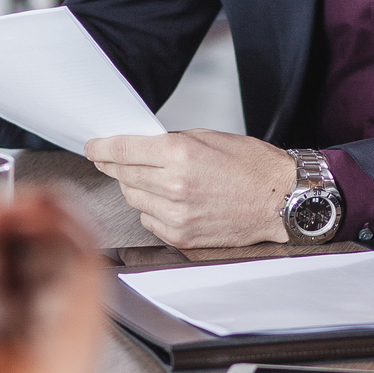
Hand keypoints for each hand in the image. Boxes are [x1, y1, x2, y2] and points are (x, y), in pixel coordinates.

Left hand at [0, 194, 102, 372]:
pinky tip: (42, 214)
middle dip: (9, 209)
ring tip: (14, 200)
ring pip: (61, 244)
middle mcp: (29, 312)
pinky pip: (88, 259)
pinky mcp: (87, 316)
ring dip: (39, 213)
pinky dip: (68, 229)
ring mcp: (61, 313)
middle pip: (29, 243)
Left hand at [86, 130, 295, 248]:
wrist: (280, 200)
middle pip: (122, 175)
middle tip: (121, 163)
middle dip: (118, 167)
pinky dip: (153, 210)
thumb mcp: (209, 137)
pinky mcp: (181, 235)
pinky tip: (172, 202)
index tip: (92, 148)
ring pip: (133, 199)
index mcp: (180, 153)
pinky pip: (149, 220)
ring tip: (160, 182)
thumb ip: (169, 141)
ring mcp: (176, 213)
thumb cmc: (252, 167)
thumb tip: (138, 147)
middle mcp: (174, 184)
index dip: (101, 149)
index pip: (122, 151)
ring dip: (137, 188)